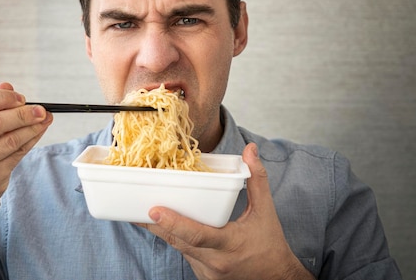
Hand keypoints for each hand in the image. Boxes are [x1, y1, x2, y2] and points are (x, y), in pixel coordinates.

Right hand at [0, 82, 52, 209]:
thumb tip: (7, 87)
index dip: (1, 98)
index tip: (20, 98)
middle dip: (21, 114)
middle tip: (39, 109)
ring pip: (9, 141)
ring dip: (31, 127)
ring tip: (44, 118)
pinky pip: (17, 155)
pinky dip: (31, 140)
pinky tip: (39, 130)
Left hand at [139, 143, 313, 279]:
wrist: (277, 279)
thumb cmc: (270, 244)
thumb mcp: (265, 211)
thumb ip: (257, 180)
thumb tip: (250, 150)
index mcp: (230, 245)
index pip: (197, 235)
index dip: (174, 223)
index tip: (154, 210)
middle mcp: (215, 262)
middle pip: (179, 242)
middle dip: (157, 225)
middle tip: (138, 207)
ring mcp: (207, 272)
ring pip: (179, 249)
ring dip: (163, 232)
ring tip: (144, 214)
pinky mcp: (204, 276)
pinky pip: (185, 255)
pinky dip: (176, 240)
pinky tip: (165, 226)